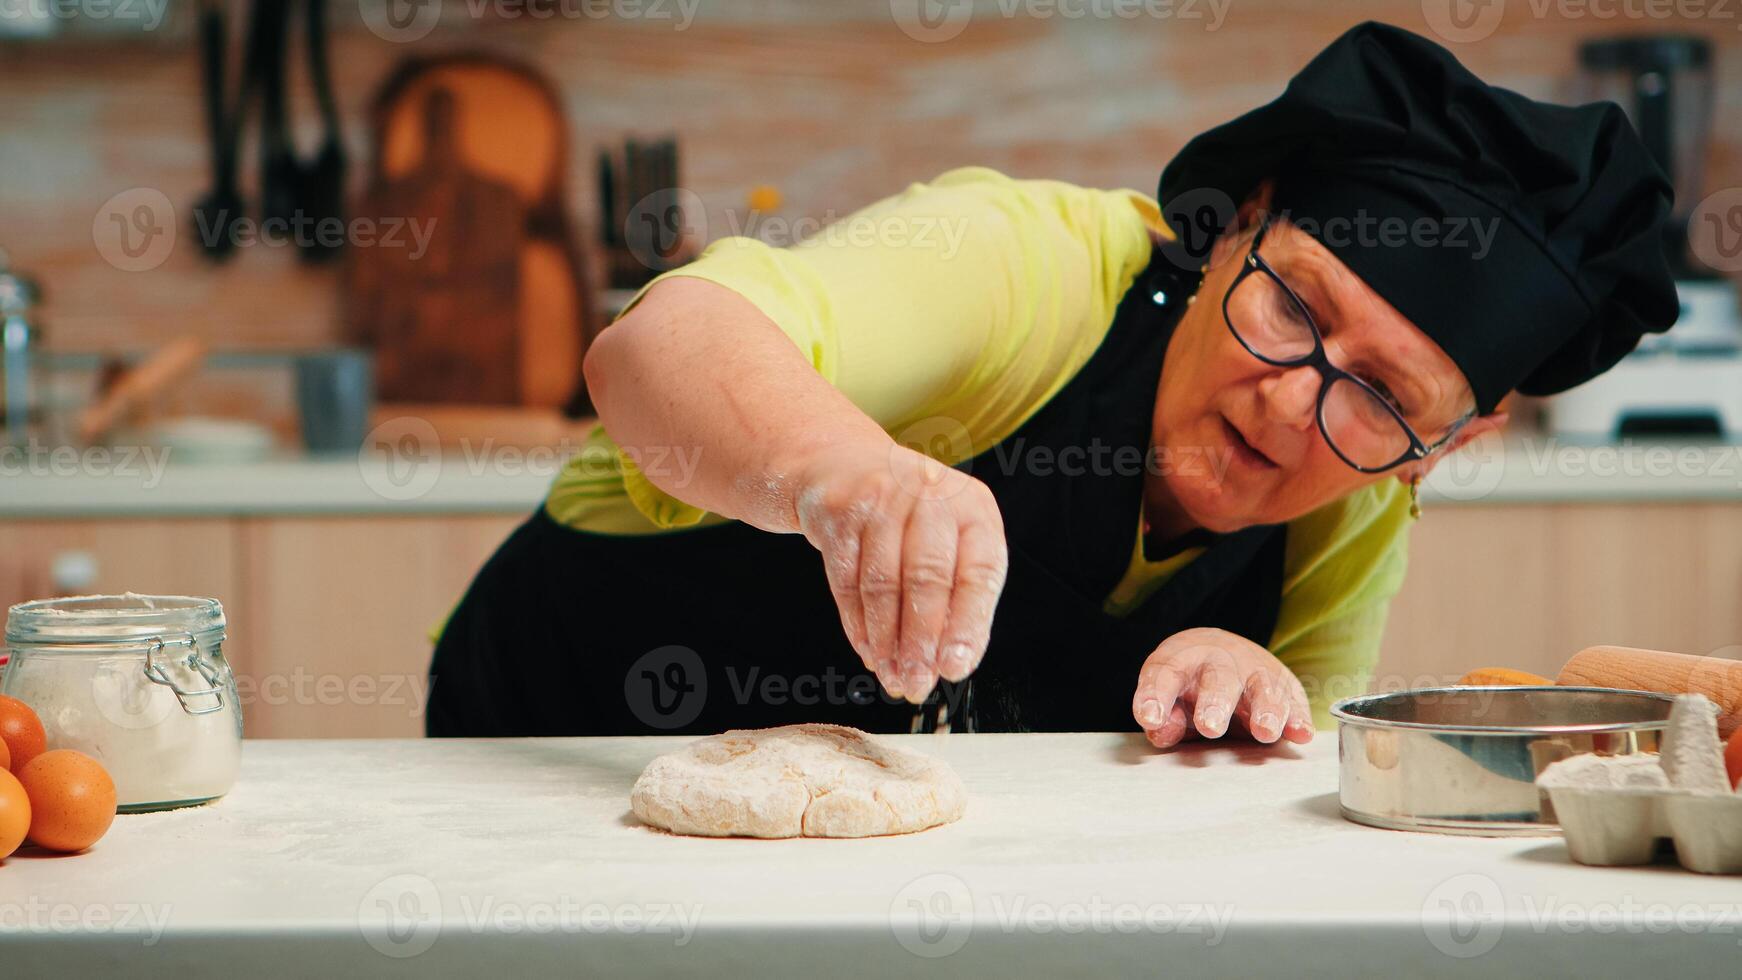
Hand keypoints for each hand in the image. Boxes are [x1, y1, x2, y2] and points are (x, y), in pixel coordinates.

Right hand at [794, 442, 1008, 703]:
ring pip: (881, 583)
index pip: (978, 572)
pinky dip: (857, 624)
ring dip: (886, 641)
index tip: (956, 667)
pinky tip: (868, 650)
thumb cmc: (909, 516)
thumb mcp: (950, 543)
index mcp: (973, 508)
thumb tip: (953, 662)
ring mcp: (881, 499)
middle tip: (918, 682)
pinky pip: (846, 580)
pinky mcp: (839, 512)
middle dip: (921, 640)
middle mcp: (930, 494)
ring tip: (892, 675)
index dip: (968, 625)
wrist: (844, 468)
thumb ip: (959, 597)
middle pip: (927, 578)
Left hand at [1131, 627, 1314, 747]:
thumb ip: (1161, 717)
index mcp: (1183, 661)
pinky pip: (1294, 701)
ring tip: (1264, 732)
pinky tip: (1300, 733)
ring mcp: (1256, 672)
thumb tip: (1161, 730)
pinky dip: (1298, 717)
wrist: (1223, 651)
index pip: (1165, 674)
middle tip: (1210, 727)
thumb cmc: (1190, 684)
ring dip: (1265, 710)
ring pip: (1263, 687)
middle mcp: (1221, 662)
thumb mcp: (1167, 696)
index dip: (1155, 695)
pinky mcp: (1285, 687)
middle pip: (1219, 679)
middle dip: (1216, 703)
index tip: (1150, 717)